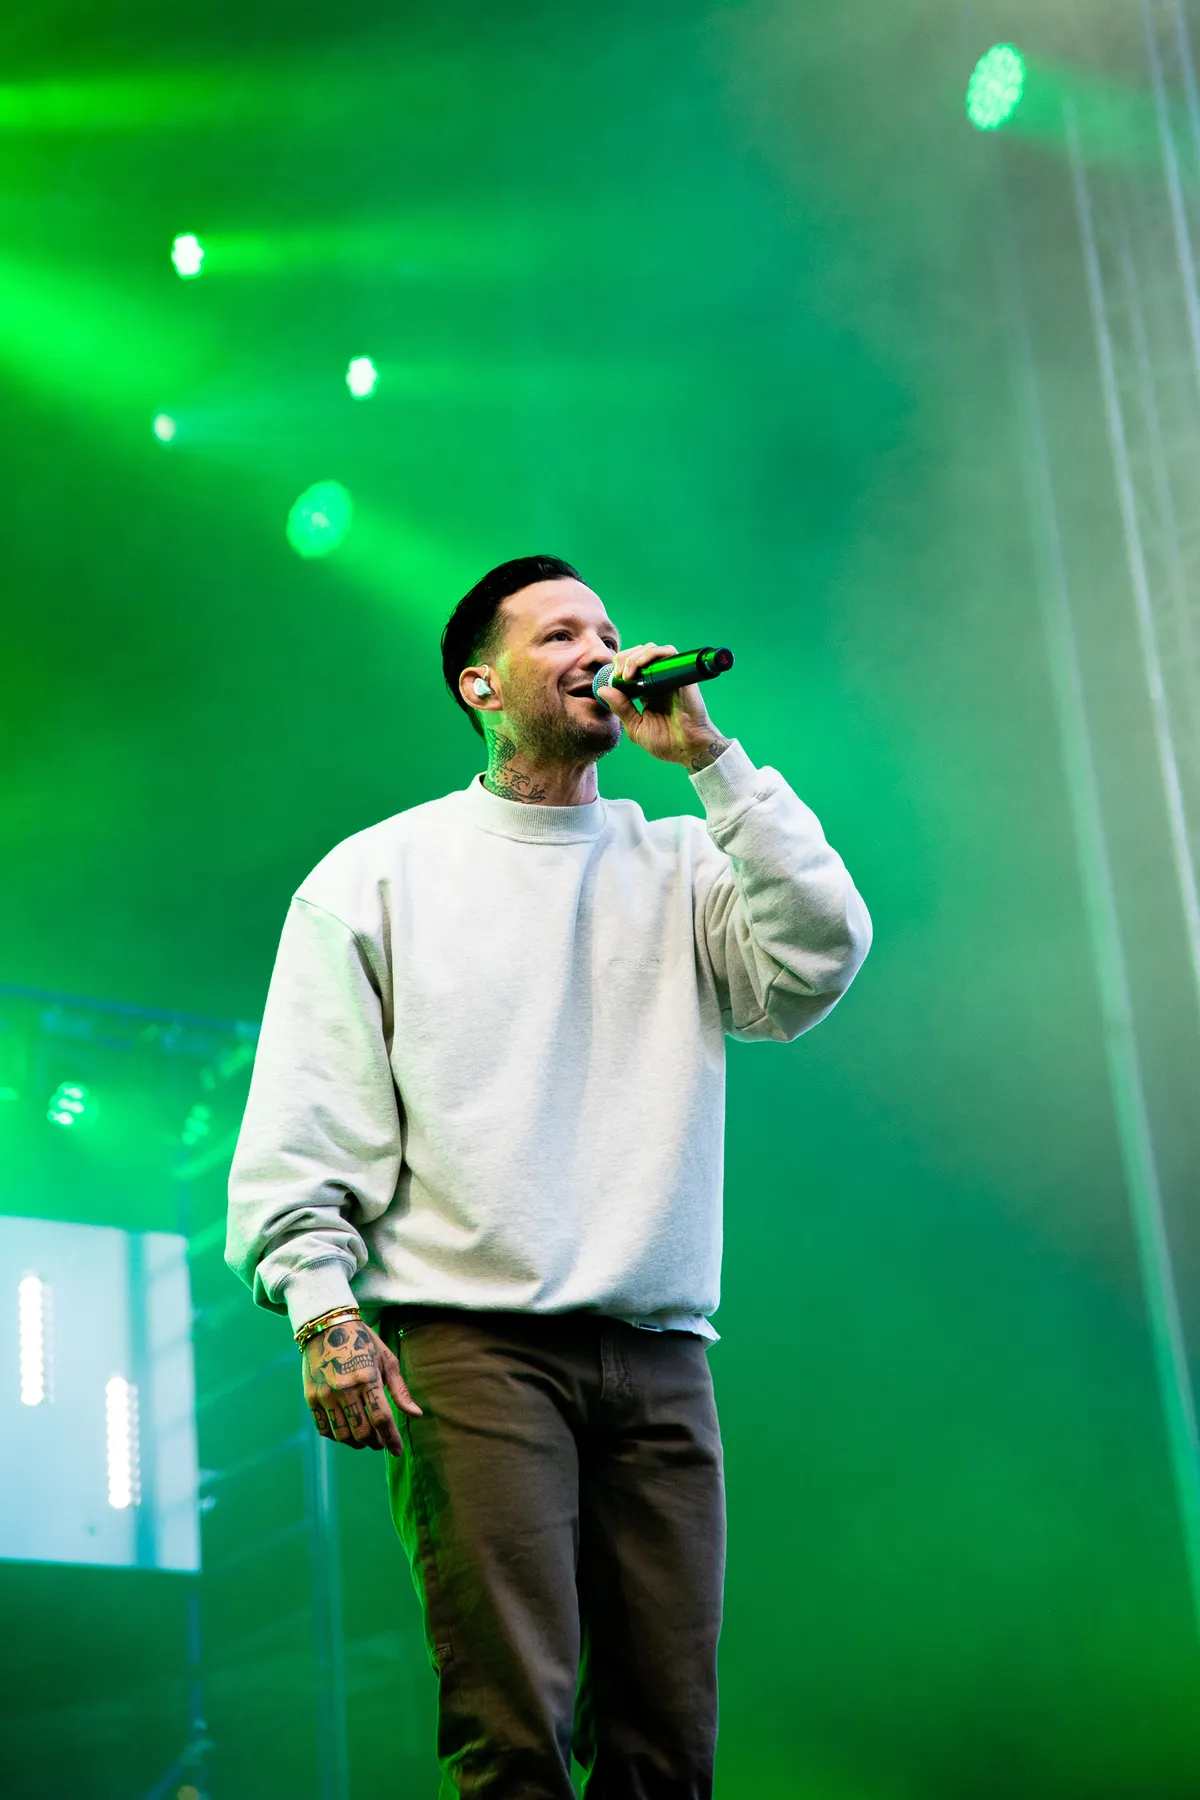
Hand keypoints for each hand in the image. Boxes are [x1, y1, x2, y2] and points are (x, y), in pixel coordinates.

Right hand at [302, 1316, 421, 1452]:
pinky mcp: (311, 1398)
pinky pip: (324, 1429)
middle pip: (362, 1432)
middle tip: (382, 1442)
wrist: (326, 1326)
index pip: (381, 1418)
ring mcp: (325, 1395)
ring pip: (343, 1435)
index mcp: (367, 1378)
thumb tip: (416, 1415)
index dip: (391, 1439)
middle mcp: (344, 1389)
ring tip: (366, 1439)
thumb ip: (400, 1391)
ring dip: (358, 1443)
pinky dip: (338, 1437)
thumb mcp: (387, 1360)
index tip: (398, 1451)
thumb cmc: (363, 1342)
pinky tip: (348, 1432)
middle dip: (376, 1443)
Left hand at [596, 642, 730, 770]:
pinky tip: (640, 665)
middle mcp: (659, 680)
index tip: (611, 678)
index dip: (618, 666)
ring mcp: (670, 676)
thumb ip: (620, 708)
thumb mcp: (635, 726)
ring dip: (634, 656)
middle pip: (639, 653)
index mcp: (648, 690)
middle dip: (623, 659)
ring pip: (651, 649)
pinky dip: (651, 653)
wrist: (688, 748)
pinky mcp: (681, 674)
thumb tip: (602, 689)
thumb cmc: (665, 741)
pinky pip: (668, 652)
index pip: (631, 666)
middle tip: (617, 675)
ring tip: (627, 674)